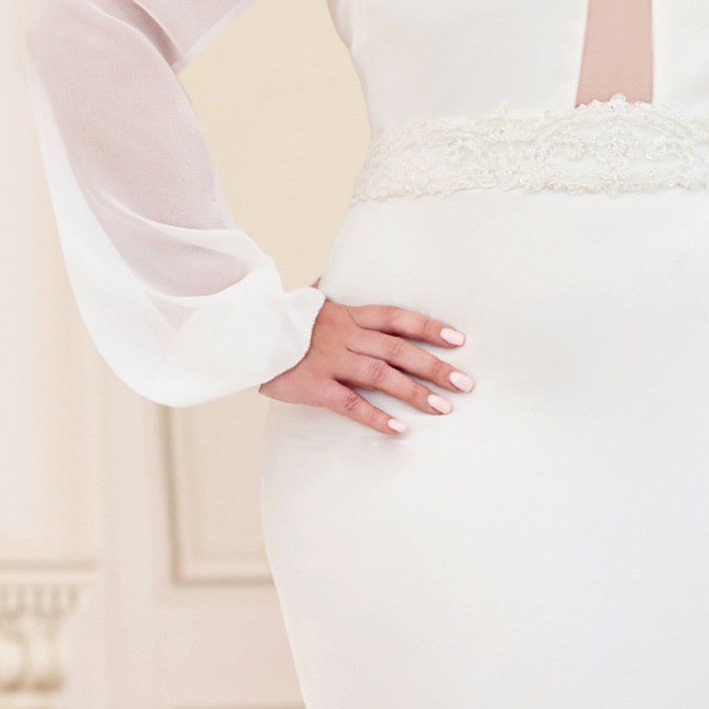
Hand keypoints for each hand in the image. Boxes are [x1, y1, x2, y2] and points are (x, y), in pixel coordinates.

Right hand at [261, 289, 471, 433]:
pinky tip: (399, 430)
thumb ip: (322, 292)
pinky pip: (351, 403)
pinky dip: (376, 417)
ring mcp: (331, 361)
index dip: (429, 327)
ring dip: (415, 392)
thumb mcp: (302, 301)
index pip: (397, 318)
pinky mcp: (315, 386)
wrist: (242, 335)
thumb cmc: (275, 321)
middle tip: (465, 383)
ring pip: (382, 376)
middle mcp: (345, 336)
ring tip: (444, 408)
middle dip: (435, 366)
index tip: (458, 339)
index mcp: (347, 315)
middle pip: (399, 349)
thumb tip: (327, 279)